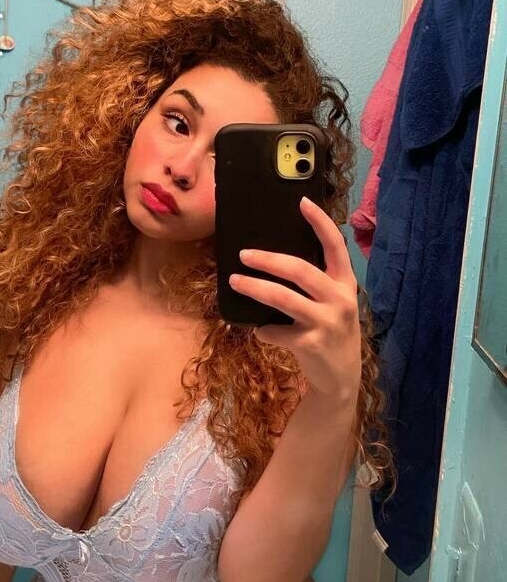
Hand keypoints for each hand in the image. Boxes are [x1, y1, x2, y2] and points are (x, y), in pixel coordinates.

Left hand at [228, 196, 360, 400]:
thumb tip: (273, 261)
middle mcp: (340, 299)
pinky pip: (275, 330)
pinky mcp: (310, 345)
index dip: (320, 222)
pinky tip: (261, 331)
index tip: (302, 202)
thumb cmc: (331, 332)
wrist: (341, 379)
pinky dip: (263, 330)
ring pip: (281, 297)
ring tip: (235, 281)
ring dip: (253, 288)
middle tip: (243, 254)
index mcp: (345, 283)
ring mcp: (326, 323)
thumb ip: (316, 284)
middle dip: (267, 259)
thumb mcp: (334, 304)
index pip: (336, 246)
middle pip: (299, 269)